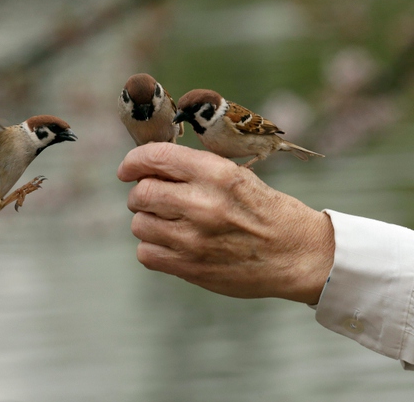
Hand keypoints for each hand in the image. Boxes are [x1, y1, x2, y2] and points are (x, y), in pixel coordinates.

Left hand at [117, 143, 334, 303]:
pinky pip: (145, 253)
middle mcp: (202, 203)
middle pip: (140, 193)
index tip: (127, 170)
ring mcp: (194, 238)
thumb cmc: (263, 210)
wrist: (296, 254)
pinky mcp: (191, 267)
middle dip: (140, 194)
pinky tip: (170, 245)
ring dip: (147, 222)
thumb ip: (192, 170)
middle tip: (154, 200)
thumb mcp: (235, 175)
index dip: (133, 162)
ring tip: (168, 224)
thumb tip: (145, 168)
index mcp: (215, 172)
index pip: (155, 157)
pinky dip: (151, 248)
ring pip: (139, 224)